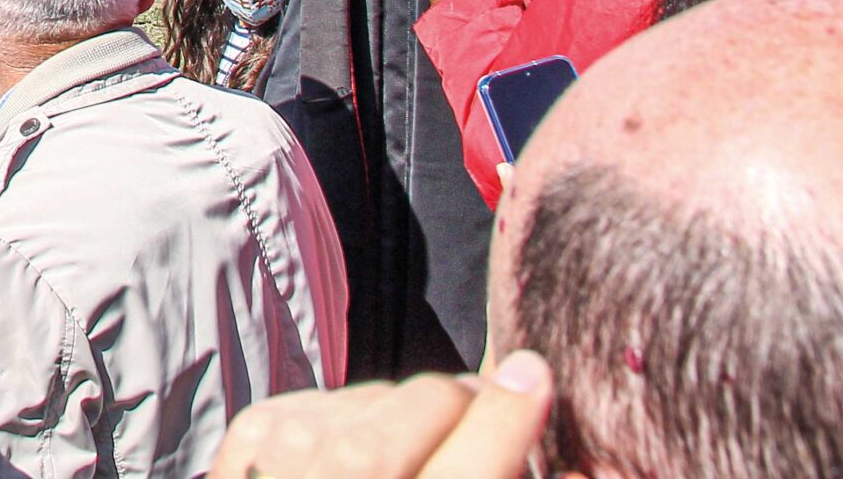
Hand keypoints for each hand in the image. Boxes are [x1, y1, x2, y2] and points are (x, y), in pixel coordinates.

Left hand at [209, 352, 552, 478]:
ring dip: (406, 412)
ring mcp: (290, 457)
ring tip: (417, 447)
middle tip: (481, 416)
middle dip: (465, 402)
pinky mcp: (255, 439)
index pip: (477, 458)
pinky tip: (356, 449)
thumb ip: (502, 475)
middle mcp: (347, 476)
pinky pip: (326, 398)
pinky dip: (349, 416)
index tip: (534, 374)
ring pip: (380, 392)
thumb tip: (588, 469)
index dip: (513, 409)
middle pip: (430, 402)